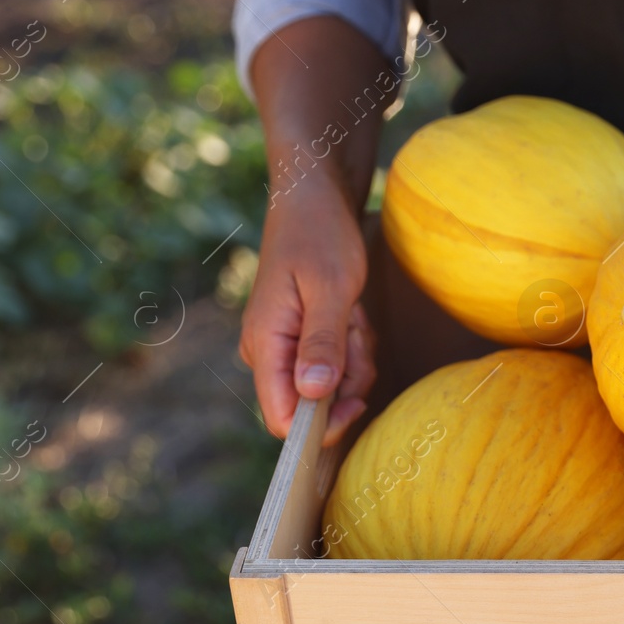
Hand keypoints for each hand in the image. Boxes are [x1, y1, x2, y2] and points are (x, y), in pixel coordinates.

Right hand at [239, 176, 375, 445]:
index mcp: (265, 344)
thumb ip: (323, 344)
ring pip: (330, 386)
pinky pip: (336, 364)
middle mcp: (267, 352)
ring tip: (354, 315)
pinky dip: (353, 345)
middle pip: (314, 406)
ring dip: (355, 358)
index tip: (356, 400)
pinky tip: (352, 314)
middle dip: (348, 380)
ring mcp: (284, 346)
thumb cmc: (321, 235)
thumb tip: (314, 394)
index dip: (321, 425)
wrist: (313, 198)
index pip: (282, 419)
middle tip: (358, 334)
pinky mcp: (301, 339)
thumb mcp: (331, 289)